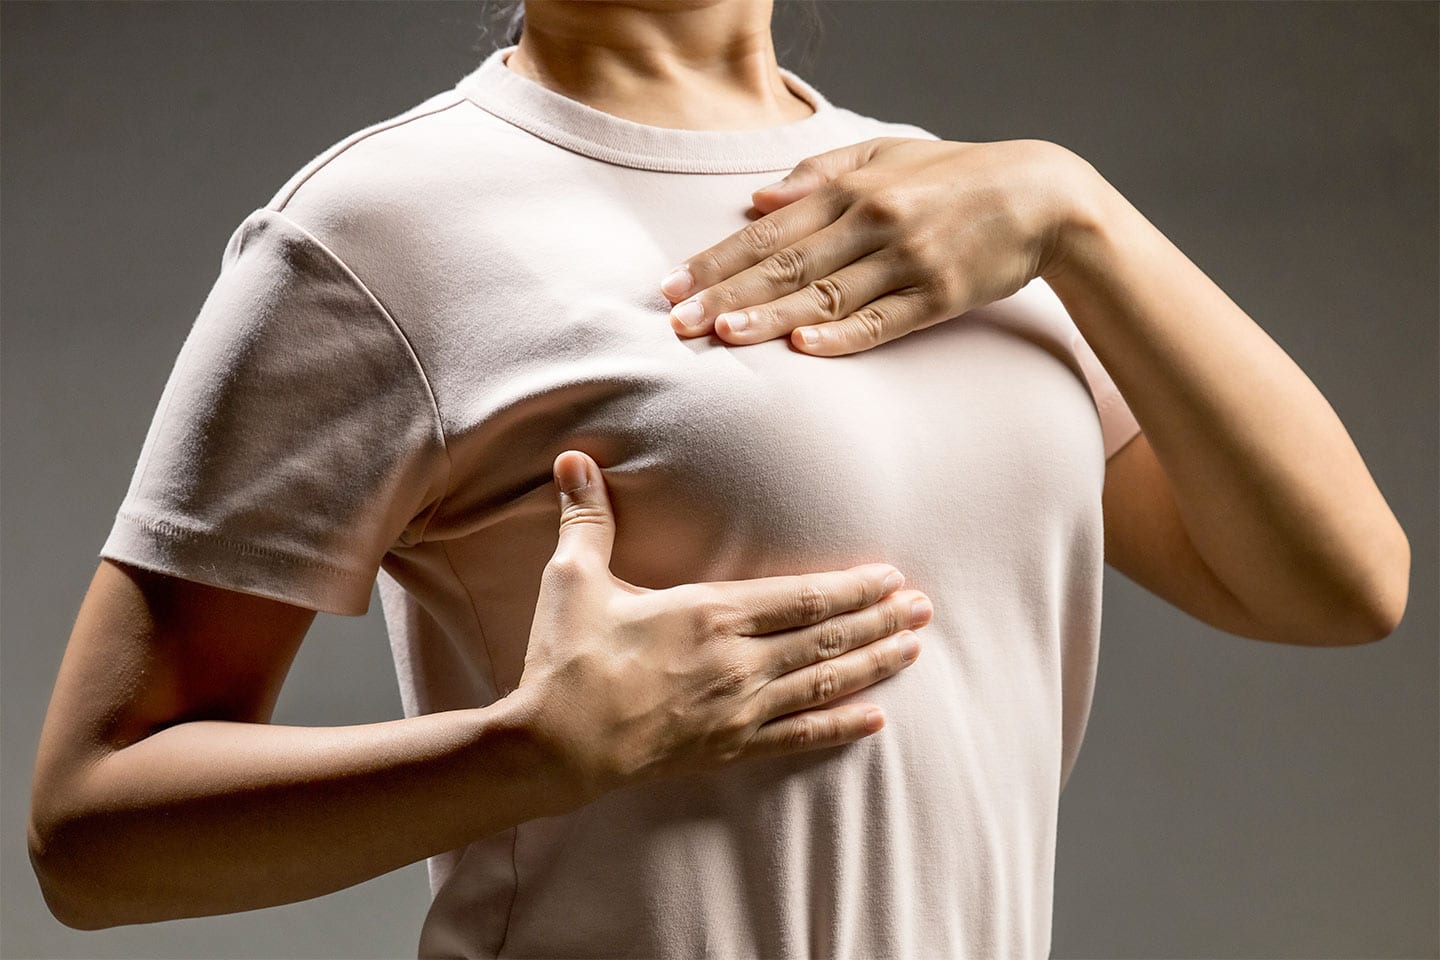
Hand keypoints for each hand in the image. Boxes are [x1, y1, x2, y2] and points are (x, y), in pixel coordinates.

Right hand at [512, 449, 932, 805]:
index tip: (891, 576)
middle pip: (827, 637)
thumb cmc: (567, 659)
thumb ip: (587, 517)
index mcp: (710, 613)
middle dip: (880, 620)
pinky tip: (876, 719)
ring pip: (823, 683)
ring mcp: (738, 709)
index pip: (802, 596)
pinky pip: (798, 736)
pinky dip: (840, 726)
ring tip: (914, 649)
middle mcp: (738, 661)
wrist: (554, 746)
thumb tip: (574, 457)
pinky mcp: (727, 748)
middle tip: (925, 608)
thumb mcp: (574, 579)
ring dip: (873, 664)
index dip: (853, 586)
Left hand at [658, 136, 1091, 355]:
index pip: (768, 231)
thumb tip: (756, 200)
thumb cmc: (954, 178)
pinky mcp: (940, 294)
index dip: (716, 259)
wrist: (1042, 195)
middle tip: (676, 322)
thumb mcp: (887, 156)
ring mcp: (907, 259)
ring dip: (772, 317)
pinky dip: (845, 335)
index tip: (670, 285)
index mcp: (852, 190)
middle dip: (725, 293)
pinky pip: (884, 321)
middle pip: (786, 266)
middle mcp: (873, 222)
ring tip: (723, 334)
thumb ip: (820, 177)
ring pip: (826, 295)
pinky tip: (806, 347)